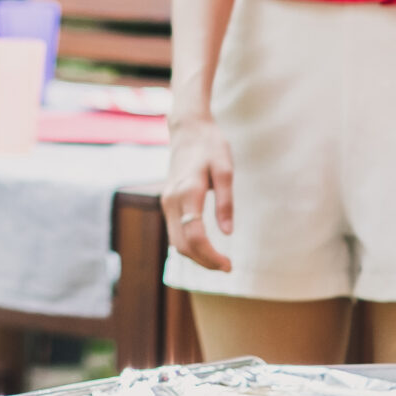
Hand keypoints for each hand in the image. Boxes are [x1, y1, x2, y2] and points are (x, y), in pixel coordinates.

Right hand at [160, 117, 235, 272]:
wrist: (187, 129)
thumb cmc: (210, 146)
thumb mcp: (225, 170)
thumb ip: (225, 202)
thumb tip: (227, 233)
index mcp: (187, 191)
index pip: (194, 236)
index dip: (211, 256)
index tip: (229, 265)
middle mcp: (171, 200)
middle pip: (182, 245)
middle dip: (204, 261)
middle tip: (227, 267)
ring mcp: (166, 201)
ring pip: (175, 242)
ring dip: (196, 256)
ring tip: (219, 261)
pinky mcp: (167, 202)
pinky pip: (174, 232)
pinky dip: (189, 245)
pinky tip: (206, 247)